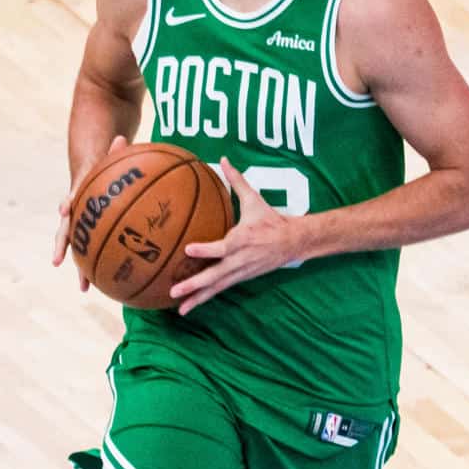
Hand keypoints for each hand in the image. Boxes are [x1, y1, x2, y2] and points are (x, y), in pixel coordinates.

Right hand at [53, 134, 131, 291]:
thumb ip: (114, 151)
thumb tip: (123, 138)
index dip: (68, 201)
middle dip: (62, 246)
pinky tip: (111, 284)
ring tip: (84, 288)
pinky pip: (94, 251)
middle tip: (56, 262)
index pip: (71, 195)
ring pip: (78, 248)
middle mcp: (74, 211)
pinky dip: (100, 267)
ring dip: (80, 267)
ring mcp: (79, 223)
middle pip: (66, 230)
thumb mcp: (108, 154)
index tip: (63, 209)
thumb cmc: (103, 163)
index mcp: (79, 192)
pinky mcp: (88, 232)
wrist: (89, 168)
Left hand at [169, 159, 299, 314]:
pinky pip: (220, 289)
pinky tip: (189, 305)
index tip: (189, 250)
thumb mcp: (255, 199)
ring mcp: (241, 272)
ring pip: (217, 288)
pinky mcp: (241, 278)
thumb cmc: (270, 219)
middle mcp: (240, 260)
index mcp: (242, 240)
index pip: (222, 247)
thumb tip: (223, 159)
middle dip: (195, 284)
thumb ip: (236, 181)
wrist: (293, 242)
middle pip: (215, 275)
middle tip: (175, 291)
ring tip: (180, 309)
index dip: (206, 249)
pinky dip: (205, 298)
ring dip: (198, 298)